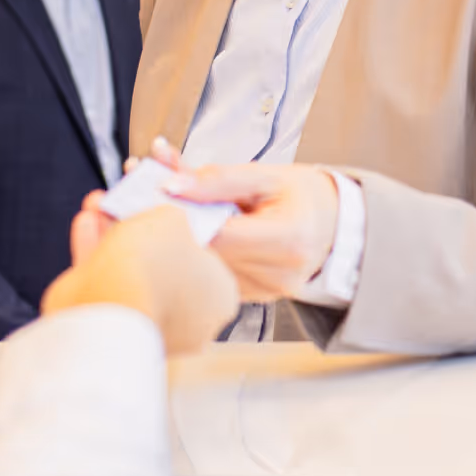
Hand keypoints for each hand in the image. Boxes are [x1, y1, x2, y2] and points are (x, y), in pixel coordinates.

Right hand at [41, 204, 237, 355]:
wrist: (109, 310)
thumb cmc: (153, 269)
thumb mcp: (172, 219)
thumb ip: (174, 215)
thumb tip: (169, 219)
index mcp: (220, 298)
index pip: (208, 258)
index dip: (186, 229)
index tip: (167, 211)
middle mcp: (190, 321)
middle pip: (166, 263)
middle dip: (143, 230)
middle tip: (131, 205)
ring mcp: (152, 327)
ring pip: (134, 273)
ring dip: (114, 237)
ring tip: (102, 207)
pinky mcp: (116, 330)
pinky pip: (107, 284)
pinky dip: (95, 253)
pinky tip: (87, 226)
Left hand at [149, 140, 339, 301]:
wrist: (337, 226)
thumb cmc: (304, 196)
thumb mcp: (266, 175)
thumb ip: (217, 179)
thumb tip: (169, 182)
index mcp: (286, 240)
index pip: (215, 232)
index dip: (178, 210)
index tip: (148, 187)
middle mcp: (276, 275)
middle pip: (203, 251)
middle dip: (169, 219)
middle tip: (139, 190)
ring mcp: (264, 293)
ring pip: (202, 265)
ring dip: (177, 236)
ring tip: (161, 206)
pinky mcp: (252, 299)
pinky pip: (212, 275)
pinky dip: (195, 251)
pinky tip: (186, 231)